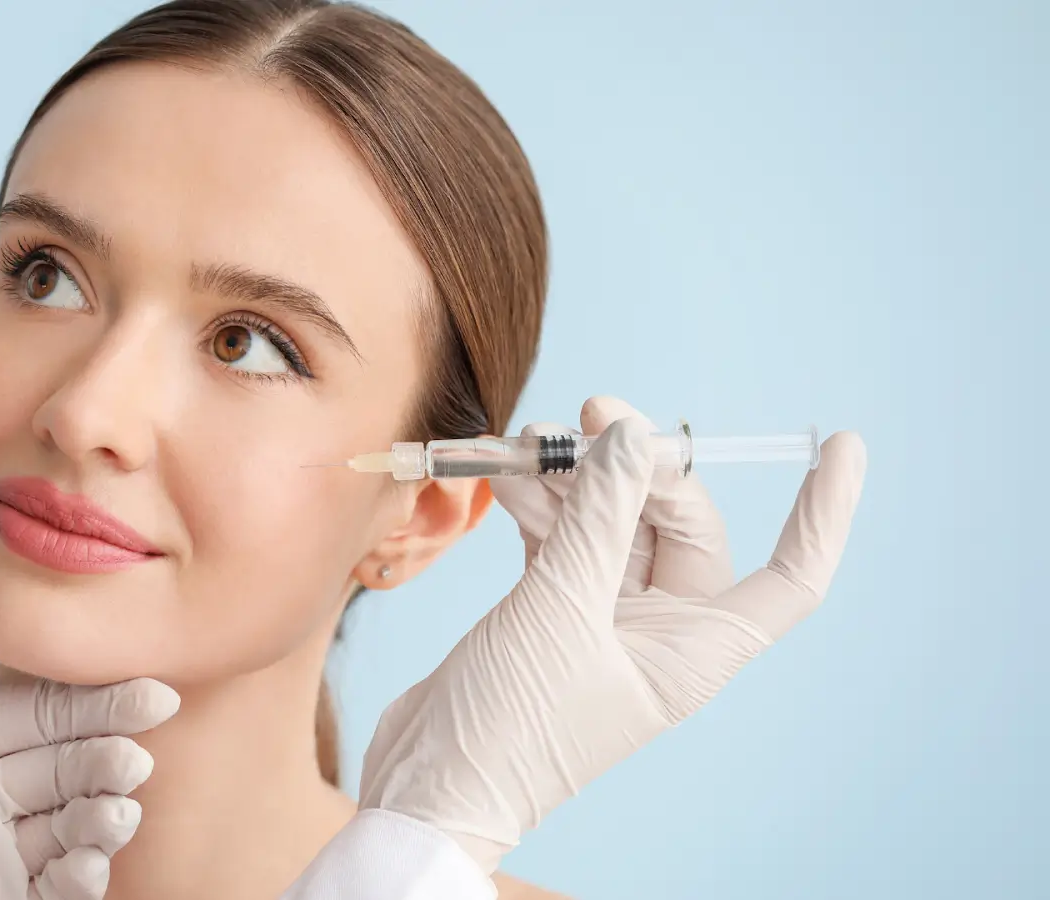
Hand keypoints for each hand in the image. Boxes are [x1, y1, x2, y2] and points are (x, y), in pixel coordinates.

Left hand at [0, 561, 178, 899]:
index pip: (39, 713)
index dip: (95, 703)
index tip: (150, 691)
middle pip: (66, 767)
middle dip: (106, 759)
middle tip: (134, 759)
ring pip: (71, 826)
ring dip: (102, 818)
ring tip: (115, 815)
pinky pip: (54, 889)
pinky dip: (82, 878)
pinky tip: (90, 866)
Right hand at [357, 396, 865, 871]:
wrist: (431, 784)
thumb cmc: (511, 726)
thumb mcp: (560, 611)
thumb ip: (598, 518)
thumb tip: (633, 436)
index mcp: (697, 650)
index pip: (792, 578)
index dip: (822, 515)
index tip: (843, 446)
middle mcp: (662, 631)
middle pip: (682, 523)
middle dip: (642, 466)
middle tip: (593, 416)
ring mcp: (604, 616)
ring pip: (614, 521)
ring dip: (575, 476)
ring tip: (531, 440)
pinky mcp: (550, 607)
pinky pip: (563, 535)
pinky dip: (539, 502)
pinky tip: (507, 472)